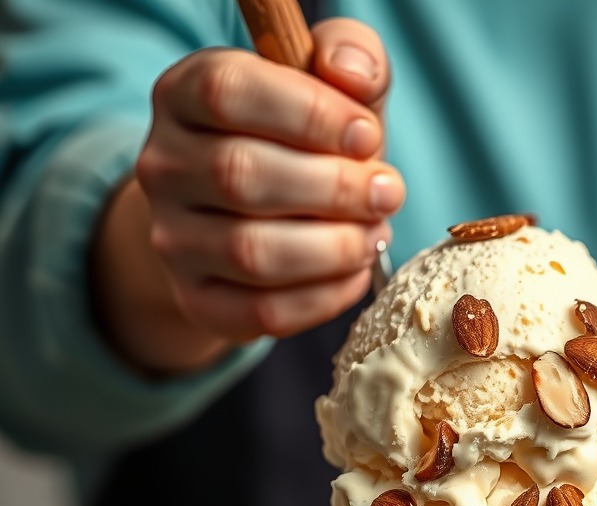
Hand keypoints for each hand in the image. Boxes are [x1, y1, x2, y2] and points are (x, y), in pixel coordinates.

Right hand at [94, 19, 402, 373]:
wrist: (254, 218)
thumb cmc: (303, 143)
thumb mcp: (328, 87)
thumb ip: (349, 57)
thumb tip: (351, 75)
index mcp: (184, 95)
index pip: (228, 92)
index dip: (310, 114)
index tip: (368, 135)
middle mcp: (163, 167)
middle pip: (242, 176)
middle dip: (335, 188)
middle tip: (388, 192)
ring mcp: (174, 240)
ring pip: (252, 252)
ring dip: (333, 247)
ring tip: (374, 234)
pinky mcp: (199, 301)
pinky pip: (263, 312)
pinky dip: (325, 297)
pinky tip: (355, 273)